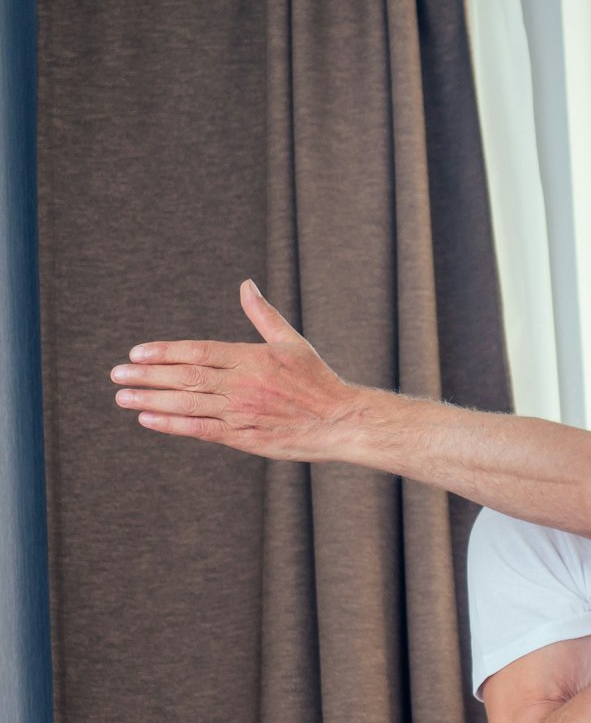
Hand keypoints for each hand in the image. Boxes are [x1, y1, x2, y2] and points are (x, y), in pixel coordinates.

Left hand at [109, 280, 359, 460]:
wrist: (342, 421)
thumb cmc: (317, 381)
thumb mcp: (292, 342)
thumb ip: (263, 315)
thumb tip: (246, 285)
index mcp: (252, 358)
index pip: (198, 351)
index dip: (165, 352)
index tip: (137, 353)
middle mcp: (243, 385)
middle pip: (186, 377)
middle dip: (147, 376)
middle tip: (116, 374)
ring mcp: (242, 413)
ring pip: (188, 404)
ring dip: (152, 400)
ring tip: (123, 397)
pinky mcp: (245, 438)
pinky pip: (202, 430)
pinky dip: (173, 425)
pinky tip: (149, 419)